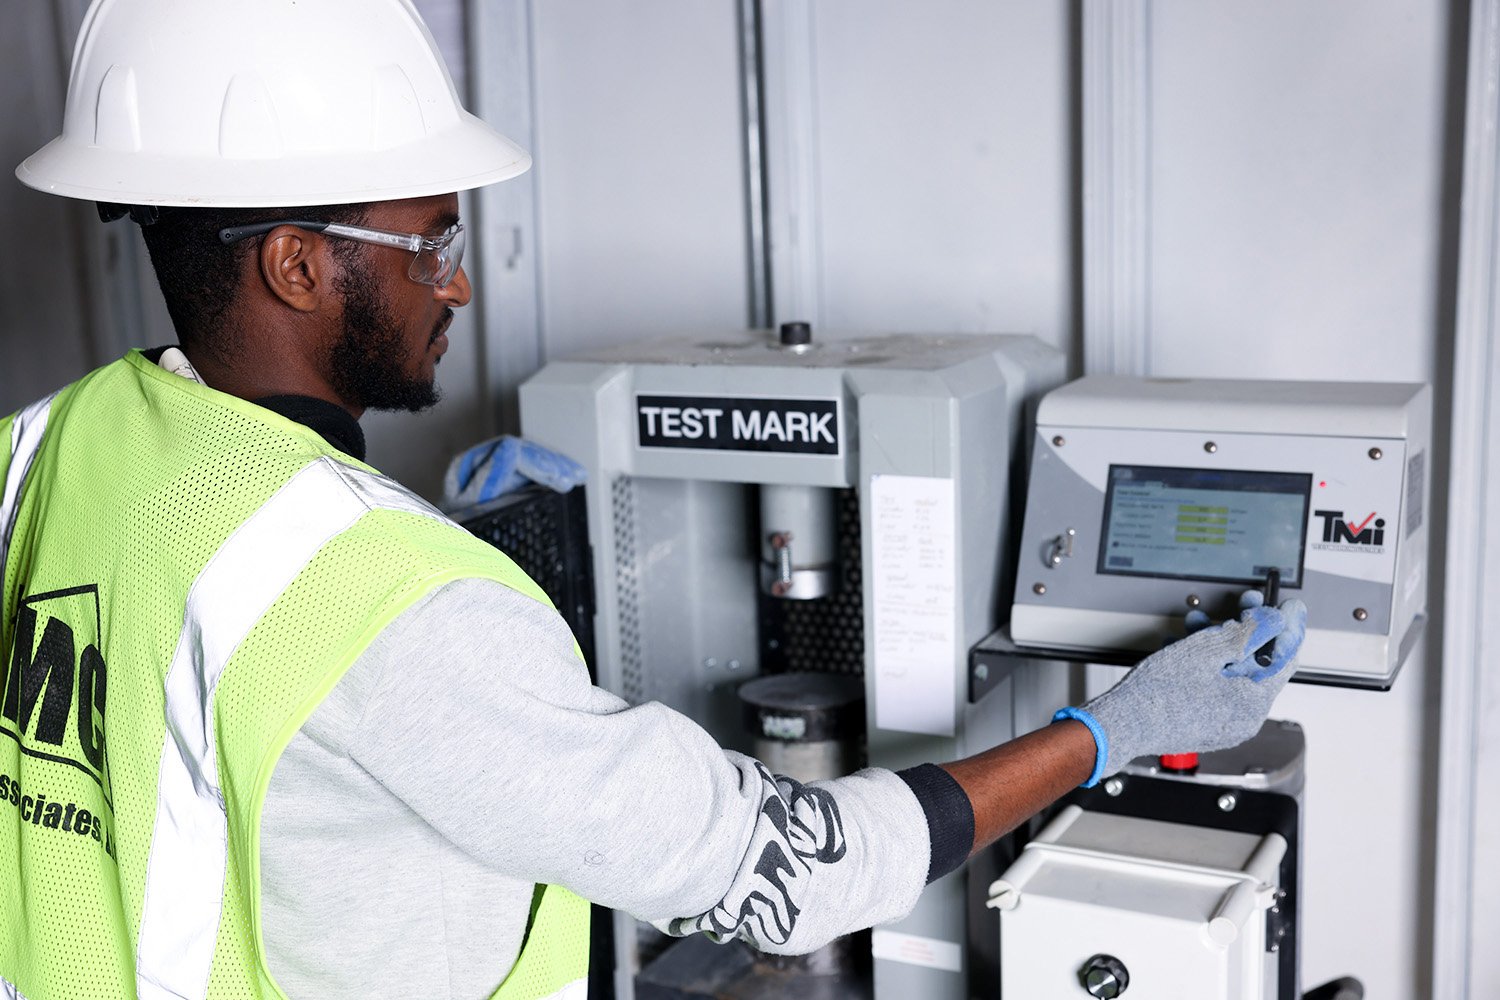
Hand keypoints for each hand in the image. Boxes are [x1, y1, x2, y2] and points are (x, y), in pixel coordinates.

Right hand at [1055, 594, 1307, 784]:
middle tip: (1246, 605)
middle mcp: (1244, 719)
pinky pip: (1217, 686)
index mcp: (1252, 705)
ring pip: (1234, 673)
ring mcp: (1224, 723)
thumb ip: (1248, 634)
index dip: (1287, 627)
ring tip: (1201, 621)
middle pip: (1258, 664)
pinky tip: (1188, 645)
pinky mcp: (1205, 722)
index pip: (1284, 659)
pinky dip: (1208, 664)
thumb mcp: (1206, 651)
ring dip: (1222, 643)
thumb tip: (1276, 622)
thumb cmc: (1155, 695)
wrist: (1120, 724)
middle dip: (1248, 630)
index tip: (1289, 607)